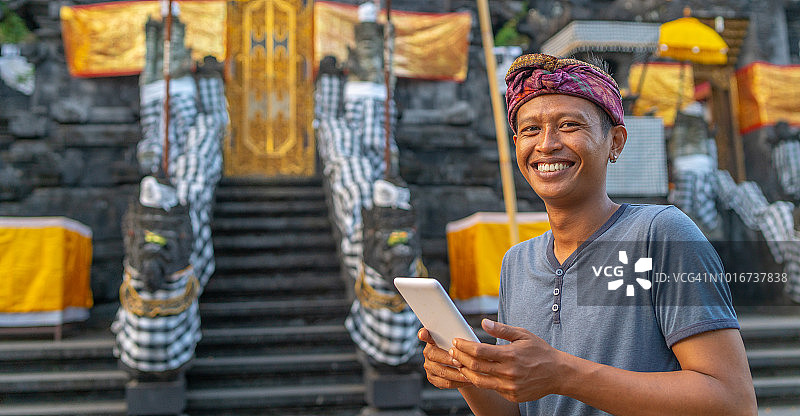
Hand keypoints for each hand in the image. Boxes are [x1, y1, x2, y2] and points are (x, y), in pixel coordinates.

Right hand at [418, 327, 471, 388]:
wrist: (462, 366)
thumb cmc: (462, 350)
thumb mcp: (462, 339)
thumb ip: (462, 333)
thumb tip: (467, 330)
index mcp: (433, 340)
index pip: (425, 334)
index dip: (423, 334)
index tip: (422, 334)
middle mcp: (428, 352)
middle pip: (433, 355)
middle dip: (448, 359)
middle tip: (460, 362)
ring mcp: (429, 366)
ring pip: (441, 371)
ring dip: (456, 374)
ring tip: (467, 374)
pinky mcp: (433, 379)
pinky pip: (445, 382)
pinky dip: (457, 382)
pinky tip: (466, 380)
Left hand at [449, 319, 563, 402]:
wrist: (559, 374)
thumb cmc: (540, 352)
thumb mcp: (523, 335)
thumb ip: (501, 330)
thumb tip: (483, 322)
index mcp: (510, 355)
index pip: (479, 351)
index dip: (464, 346)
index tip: (456, 341)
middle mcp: (509, 372)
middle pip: (475, 366)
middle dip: (460, 358)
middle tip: (452, 351)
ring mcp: (510, 386)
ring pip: (480, 381)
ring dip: (466, 372)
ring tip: (459, 364)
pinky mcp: (512, 395)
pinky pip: (491, 388)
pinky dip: (481, 380)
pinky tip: (475, 373)